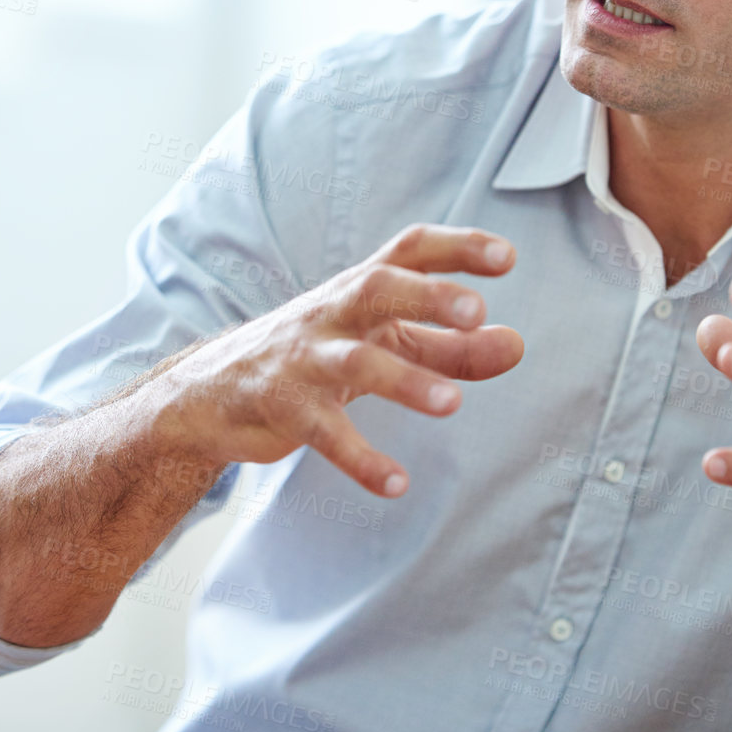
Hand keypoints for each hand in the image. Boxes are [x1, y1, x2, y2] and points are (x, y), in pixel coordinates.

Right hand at [166, 224, 524, 497]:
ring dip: (404, 380)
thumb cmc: (317, 357)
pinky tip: (396, 483)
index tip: (507, 256)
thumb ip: (452, 348)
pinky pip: (325, 433)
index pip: (408, 251)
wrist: (215, 393)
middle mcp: (331, 314)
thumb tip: (517, 346)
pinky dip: (360, 459)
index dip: (456, 248)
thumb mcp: (383, 345)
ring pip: (354, 362)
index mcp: (360, 291)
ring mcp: (304, 359)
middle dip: (426, 295)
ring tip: (451, 405)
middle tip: (477, 310)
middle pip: (376, 287)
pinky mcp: (284, 408)